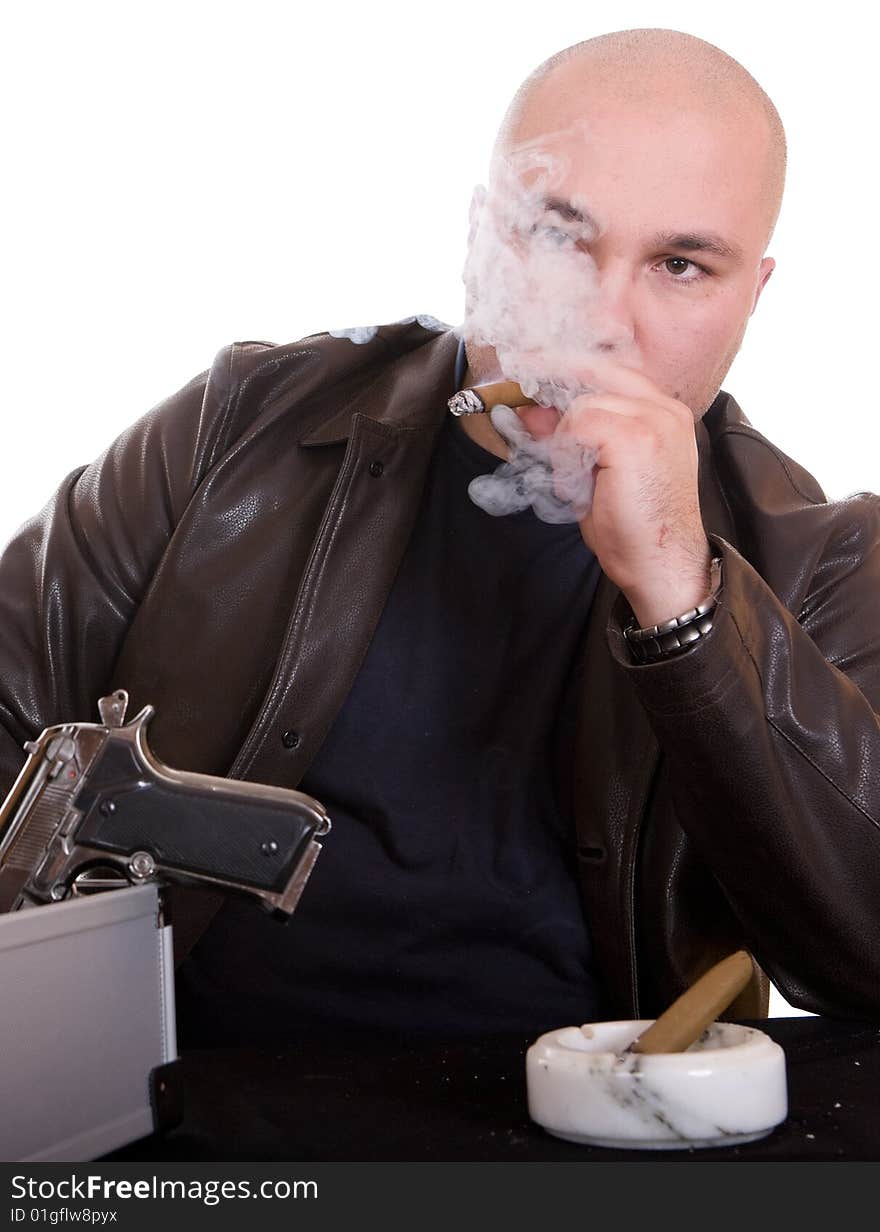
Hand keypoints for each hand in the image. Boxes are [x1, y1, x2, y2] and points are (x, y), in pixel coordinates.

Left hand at [516, 355, 713, 626]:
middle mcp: (665, 408)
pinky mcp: (635, 437)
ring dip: (564, 444)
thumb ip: (566, 438)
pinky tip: (578, 488)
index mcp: (664, 413)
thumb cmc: (634, 529)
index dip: (566, 366)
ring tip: (576, 484)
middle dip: (551, 376)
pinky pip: (578, 426)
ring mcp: (654, 419)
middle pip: (594, 372)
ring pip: (582, 405)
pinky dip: (567, 457)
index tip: (527, 363)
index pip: (608, 371)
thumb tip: (527, 409)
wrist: (664, 568)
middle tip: (516, 381)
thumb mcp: (592, 475)